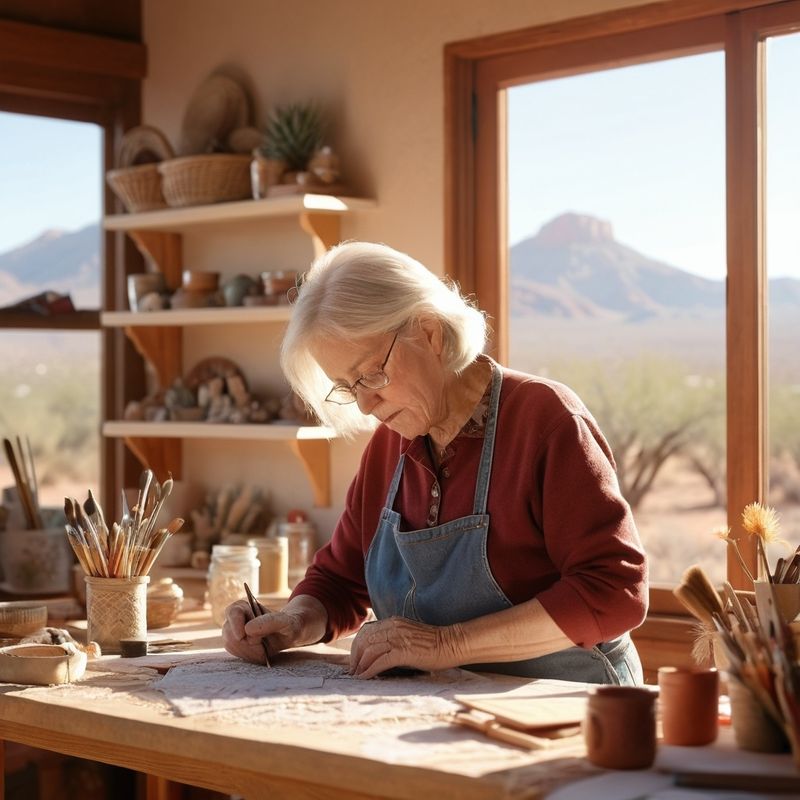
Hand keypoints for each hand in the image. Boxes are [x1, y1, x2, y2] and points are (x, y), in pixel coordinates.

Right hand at [222, 599, 303, 664]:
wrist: (289, 634)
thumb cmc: (288, 624)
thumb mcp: (286, 621)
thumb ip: (270, 622)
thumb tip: (247, 629)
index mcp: (246, 606)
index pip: (232, 612)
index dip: (235, 623)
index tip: (242, 636)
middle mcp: (236, 618)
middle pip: (230, 632)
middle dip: (246, 642)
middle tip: (262, 644)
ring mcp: (233, 632)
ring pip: (231, 645)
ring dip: (248, 651)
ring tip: (263, 648)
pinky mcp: (235, 645)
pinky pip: (236, 653)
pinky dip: (248, 656)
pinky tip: (259, 653)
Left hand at [349, 617, 463, 678]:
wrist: (451, 644)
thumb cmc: (432, 643)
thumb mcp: (408, 634)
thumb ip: (394, 637)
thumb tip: (378, 651)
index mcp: (393, 622)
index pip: (366, 631)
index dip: (357, 646)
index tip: (356, 659)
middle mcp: (393, 627)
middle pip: (364, 640)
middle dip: (356, 657)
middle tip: (354, 671)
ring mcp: (398, 638)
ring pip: (369, 650)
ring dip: (361, 665)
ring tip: (358, 676)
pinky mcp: (403, 652)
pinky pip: (380, 661)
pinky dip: (370, 670)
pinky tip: (366, 678)